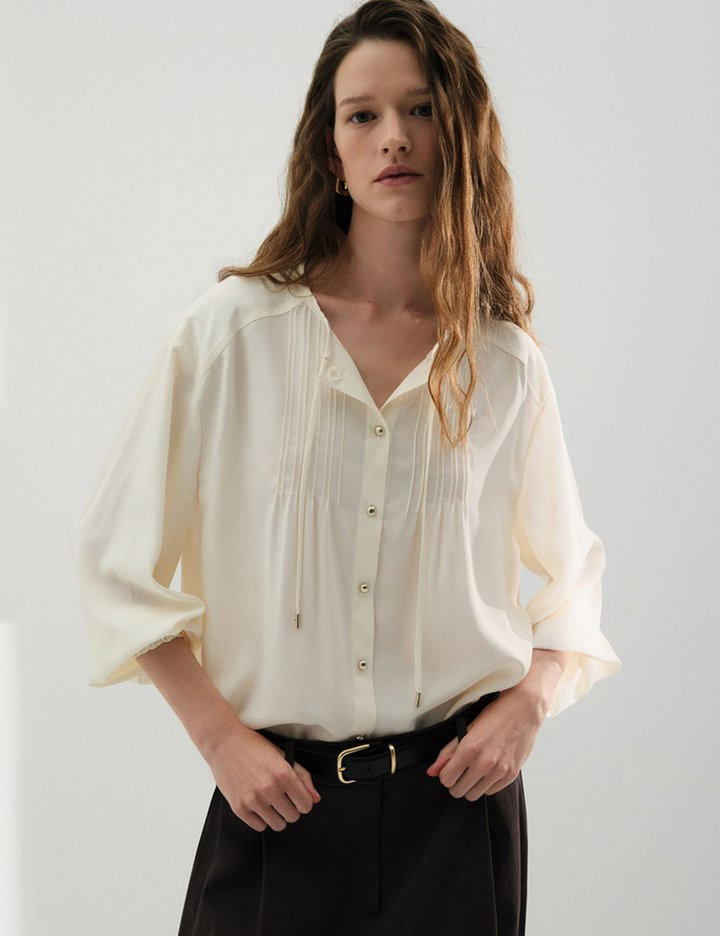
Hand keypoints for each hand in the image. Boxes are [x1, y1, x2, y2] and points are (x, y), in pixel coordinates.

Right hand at [206, 724, 320, 832]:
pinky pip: (259, 826)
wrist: (224, 743)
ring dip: (277, 815)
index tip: (298, 798)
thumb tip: (315, 798)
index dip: (304, 801)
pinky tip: (258, 804)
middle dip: (290, 808)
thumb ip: (302, 777)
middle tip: (282, 797)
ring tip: (270, 802)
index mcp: (284, 774)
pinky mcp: (239, 808)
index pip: (306, 804)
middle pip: (293, 817)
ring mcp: (253, 800)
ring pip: (278, 825)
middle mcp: (270, 789)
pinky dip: (261, 818)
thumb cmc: (254, 746)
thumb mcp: (282, 755)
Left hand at [426, 650, 568, 798]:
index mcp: (469, 750)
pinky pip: (490, 792)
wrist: (523, 710)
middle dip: (456, 782)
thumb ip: (448, 752)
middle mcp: (483, 763)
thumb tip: (433, 771)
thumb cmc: (495, 715)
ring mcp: (498, 771)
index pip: (446, 779)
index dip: (445, 774)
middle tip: (461, 770)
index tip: (449, 768)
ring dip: (471, 785)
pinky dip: (487, 784)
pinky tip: (488, 770)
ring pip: (474, 795)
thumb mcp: (467, 729)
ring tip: (475, 770)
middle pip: (458, 791)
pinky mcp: (511, 775)